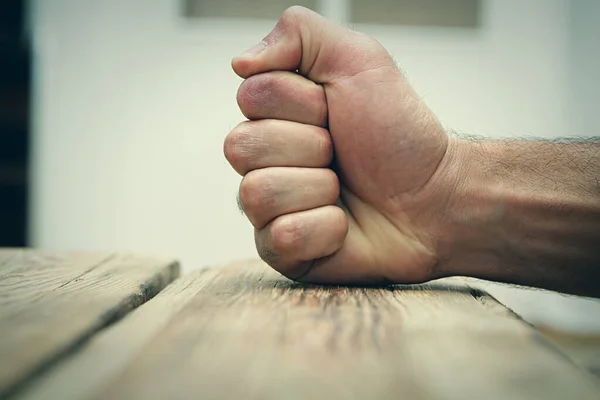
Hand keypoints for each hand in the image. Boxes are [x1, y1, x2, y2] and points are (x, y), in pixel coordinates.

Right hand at [224, 7, 457, 283]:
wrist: (435, 196)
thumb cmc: (399, 132)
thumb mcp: (359, 60)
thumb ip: (299, 35)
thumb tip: (239, 63)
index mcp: (273, 116)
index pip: (251, 97)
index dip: (303, 104)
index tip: (336, 112)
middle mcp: (263, 161)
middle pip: (242, 147)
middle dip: (310, 147)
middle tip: (342, 154)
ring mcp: (269, 209)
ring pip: (257, 194)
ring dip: (319, 189)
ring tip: (344, 190)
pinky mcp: (282, 251)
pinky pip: (281, 237)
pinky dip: (326, 229)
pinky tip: (343, 225)